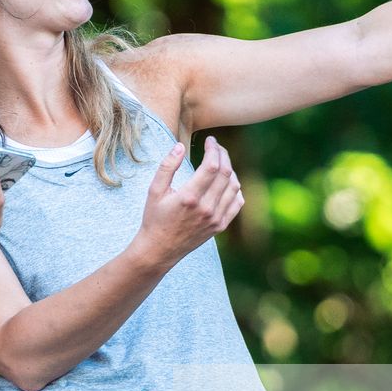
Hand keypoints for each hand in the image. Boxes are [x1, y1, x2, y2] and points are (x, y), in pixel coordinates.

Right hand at [133, 136, 243, 270]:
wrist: (160, 249)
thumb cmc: (154, 218)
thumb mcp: (154, 190)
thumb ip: (167, 166)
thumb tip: (180, 146)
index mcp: (189, 197)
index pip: (212, 166)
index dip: (214, 148)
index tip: (210, 140)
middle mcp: (206, 208)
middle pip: (226, 173)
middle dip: (223, 154)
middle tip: (216, 147)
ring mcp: (215, 218)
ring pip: (234, 186)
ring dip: (230, 170)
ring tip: (220, 162)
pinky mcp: (220, 226)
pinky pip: (237, 203)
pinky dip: (235, 188)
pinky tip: (226, 181)